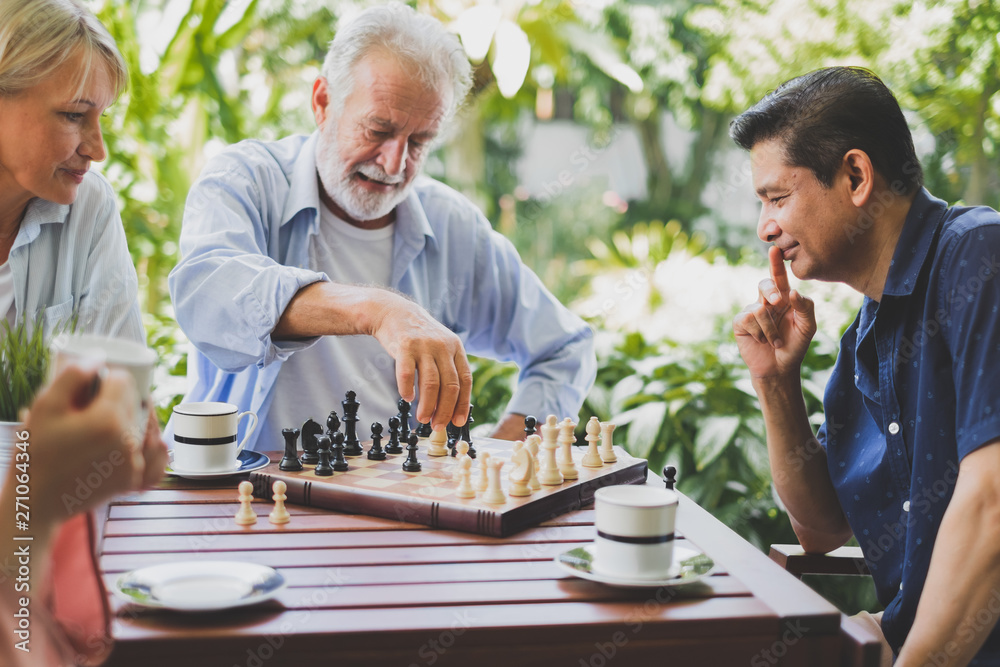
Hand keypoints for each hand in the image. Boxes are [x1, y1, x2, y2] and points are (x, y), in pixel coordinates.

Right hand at [22, 366, 167, 525]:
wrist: (35, 501)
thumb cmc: (35, 453)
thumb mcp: (45, 407)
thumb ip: (73, 376)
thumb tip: (99, 358)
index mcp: (108, 419)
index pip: (124, 381)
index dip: (109, 377)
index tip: (93, 384)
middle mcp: (128, 442)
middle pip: (137, 402)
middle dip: (120, 397)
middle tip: (96, 403)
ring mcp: (134, 464)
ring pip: (149, 427)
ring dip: (139, 418)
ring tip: (116, 417)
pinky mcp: (134, 481)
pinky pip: (158, 460)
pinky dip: (154, 449)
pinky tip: (144, 440)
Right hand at [370, 292, 471, 430]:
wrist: (394, 313)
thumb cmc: (419, 337)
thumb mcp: (441, 346)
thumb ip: (448, 369)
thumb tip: (452, 404)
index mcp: (455, 348)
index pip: (465, 381)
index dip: (462, 404)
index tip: (458, 421)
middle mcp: (442, 346)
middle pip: (449, 386)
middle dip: (445, 410)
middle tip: (438, 425)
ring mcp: (424, 346)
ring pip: (431, 384)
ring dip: (427, 406)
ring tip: (423, 418)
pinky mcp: (404, 346)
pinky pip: (407, 374)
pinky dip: (407, 390)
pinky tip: (407, 398)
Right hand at [733, 245, 816, 378]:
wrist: (779, 369)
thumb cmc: (795, 346)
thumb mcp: (808, 327)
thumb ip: (805, 307)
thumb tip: (791, 291)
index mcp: (784, 299)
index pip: (779, 277)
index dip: (775, 263)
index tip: (774, 249)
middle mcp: (766, 301)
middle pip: (764, 284)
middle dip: (770, 291)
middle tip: (778, 302)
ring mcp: (752, 311)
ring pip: (759, 307)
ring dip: (770, 329)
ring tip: (776, 341)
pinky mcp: (740, 322)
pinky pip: (748, 318)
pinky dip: (760, 332)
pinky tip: (762, 341)